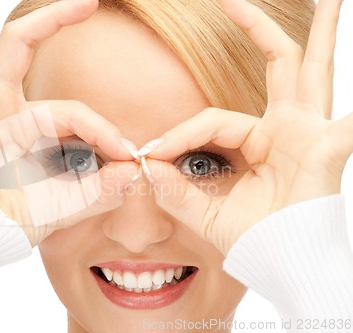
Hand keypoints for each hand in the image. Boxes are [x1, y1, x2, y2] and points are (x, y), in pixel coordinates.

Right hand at [0, 0, 137, 245]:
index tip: (129, 155)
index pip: (73, 109)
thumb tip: (132, 173)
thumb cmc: (16, 221)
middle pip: (24, 48)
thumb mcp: (66, 203)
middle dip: (53, 20)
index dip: (104, 129)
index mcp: (28, 121)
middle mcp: (0, 105)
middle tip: (89, 1)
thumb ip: (100, 190)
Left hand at [146, 0, 352, 254]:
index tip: (148, 153)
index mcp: (257, 140)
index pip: (211, 119)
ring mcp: (309, 131)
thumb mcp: (204, 212)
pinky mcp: (325, 149)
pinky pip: (348, 124)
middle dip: (258, 28)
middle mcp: (286, 127)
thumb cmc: (252, 238)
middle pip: (276, 65)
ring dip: (319, 32)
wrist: (281, 265)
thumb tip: (144, 164)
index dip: (178, 135)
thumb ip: (173, 189)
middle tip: (231, 0)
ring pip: (308, 68)